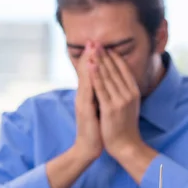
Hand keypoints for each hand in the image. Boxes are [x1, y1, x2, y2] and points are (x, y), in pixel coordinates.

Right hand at [73, 41, 102, 161]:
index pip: (89, 73)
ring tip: (92, 48)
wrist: (88, 148)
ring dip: (89, 61)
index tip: (96, 45)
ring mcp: (82, 102)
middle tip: (93, 40)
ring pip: (86, 78)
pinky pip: (88, 90)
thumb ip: (98, 97)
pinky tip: (91, 66)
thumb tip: (104, 86)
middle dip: (90, 55)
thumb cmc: (96, 130)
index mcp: (86, 96)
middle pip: (86, 72)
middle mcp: (82, 96)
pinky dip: (89, 77)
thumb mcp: (98, 109)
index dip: (92, 59)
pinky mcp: (85, 109)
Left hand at [90, 46, 143, 158]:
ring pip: (108, 76)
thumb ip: (124, 92)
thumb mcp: (128, 106)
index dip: (113, 56)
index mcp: (133, 92)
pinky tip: (91, 65)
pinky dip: (96, 75)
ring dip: (99, 60)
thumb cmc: (124, 127)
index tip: (105, 45)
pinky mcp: (111, 108)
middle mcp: (129, 94)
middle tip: (96, 41)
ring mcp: (120, 101)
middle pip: (115, 70)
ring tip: (92, 48)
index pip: (123, 69)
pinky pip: (101, 88)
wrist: (126, 146)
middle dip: (104, 54)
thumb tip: (119, 79)